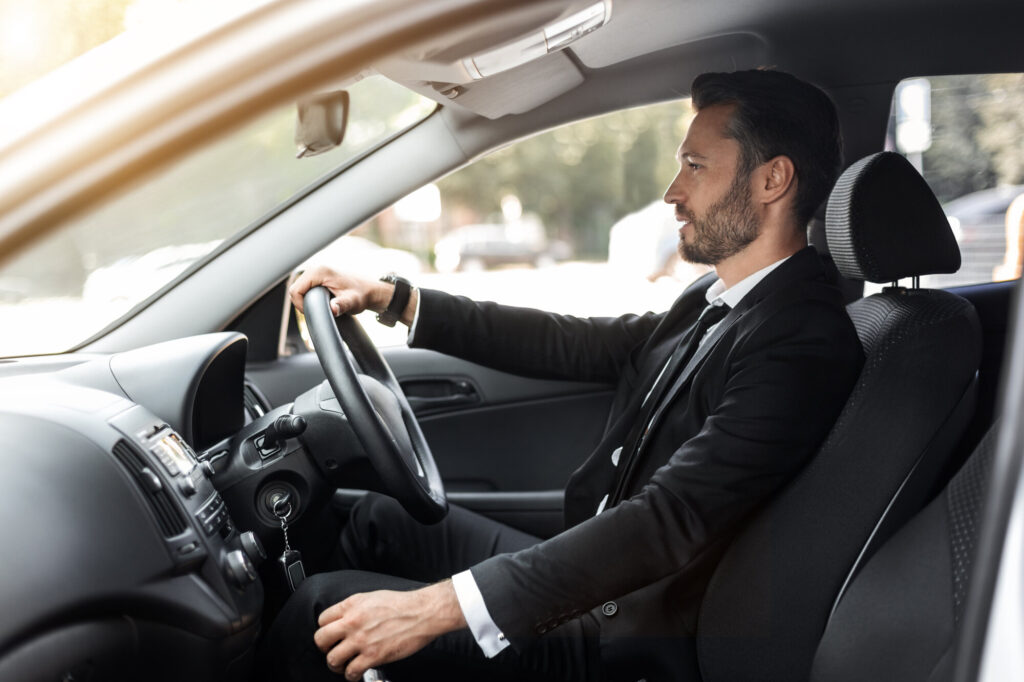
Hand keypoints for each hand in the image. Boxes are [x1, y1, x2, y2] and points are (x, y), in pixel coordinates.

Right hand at [288, 265, 389, 315]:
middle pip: (295, 289)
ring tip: (320, 307)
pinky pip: (305, 288)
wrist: (369, 290)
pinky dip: (308, 296)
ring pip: (299, 288)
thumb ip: (342, 305)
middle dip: (302, 303)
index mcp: (320, 272)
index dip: (300, 304)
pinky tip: (320, 302)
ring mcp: (317, 272)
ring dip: (305, 300)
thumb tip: (333, 309)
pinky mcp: (318, 277)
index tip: (312, 312)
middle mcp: (316, 268)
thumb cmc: (362, 294)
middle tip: (317, 311)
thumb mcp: (352, 302)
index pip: (296, 289)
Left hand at [313, 581, 466, 680]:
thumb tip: (343, 620)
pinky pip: (351, 672)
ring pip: (332, 659)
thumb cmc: (401, 604)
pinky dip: (351, 675)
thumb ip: (354, 608)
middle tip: (332, 650)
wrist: (422, 613)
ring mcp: (362, 640)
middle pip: (321, 640)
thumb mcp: (372, 597)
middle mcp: (353, 622)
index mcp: (352, 605)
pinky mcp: (373, 656)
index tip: (332, 636)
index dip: (326, 630)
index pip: (322, 620)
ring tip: (343, 665)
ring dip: (336, 665)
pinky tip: (356, 672)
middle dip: (324, 648)